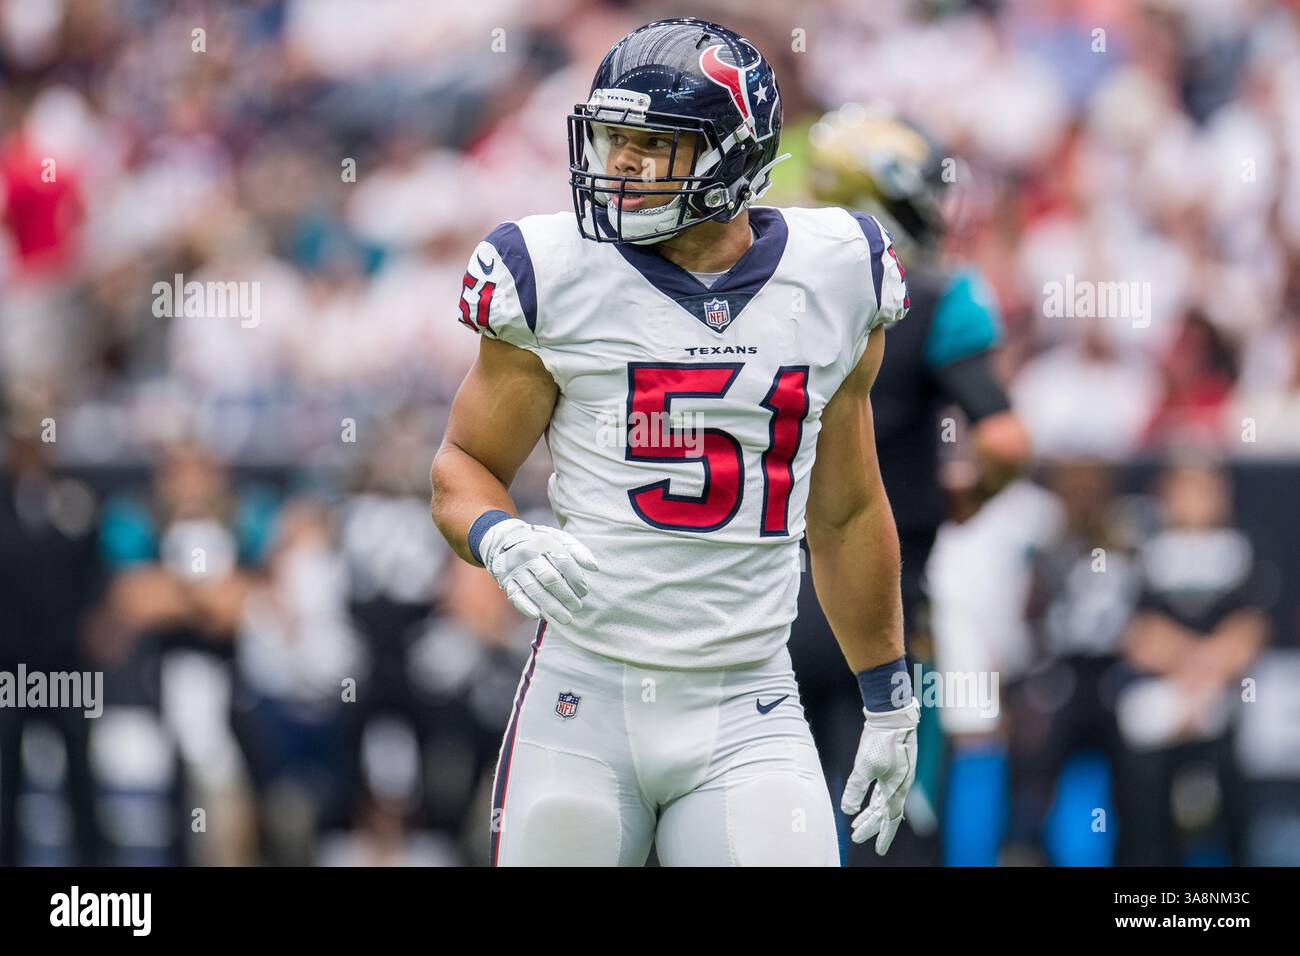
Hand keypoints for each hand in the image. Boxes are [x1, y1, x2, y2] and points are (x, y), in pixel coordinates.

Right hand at [478, 518, 597, 624]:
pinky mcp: (505, 580)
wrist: (503, 539)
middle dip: (566, 595)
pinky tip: (539, 615)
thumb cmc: (540, 542)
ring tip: (567, 619)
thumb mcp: (559, 538)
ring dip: (552, 606)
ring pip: (534, 590)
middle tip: (578, 607)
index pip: (564, 562)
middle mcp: (528, 554)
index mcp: (545, 542)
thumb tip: (594, 568)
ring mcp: (515, 568)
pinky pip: (516, 596)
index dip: (576, 579)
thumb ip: (578, 551)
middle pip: (550, 578)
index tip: (584, 592)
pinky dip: (526, 606)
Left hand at [841, 697, 919, 854]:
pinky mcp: (892, 766)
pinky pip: (883, 790)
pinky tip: (864, 801)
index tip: (876, 849)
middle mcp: (900, 785)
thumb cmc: (882, 740)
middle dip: (871, 826)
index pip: (890, 819)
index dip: (882, 835)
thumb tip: (847, 810)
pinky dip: (873, 799)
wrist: (893, 715)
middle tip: (856, 836)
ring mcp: (897, 776)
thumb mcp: (864, 766)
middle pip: (885, 813)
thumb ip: (855, 790)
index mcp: (897, 789)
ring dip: (870, 813)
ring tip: (856, 823)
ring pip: (883, 801)